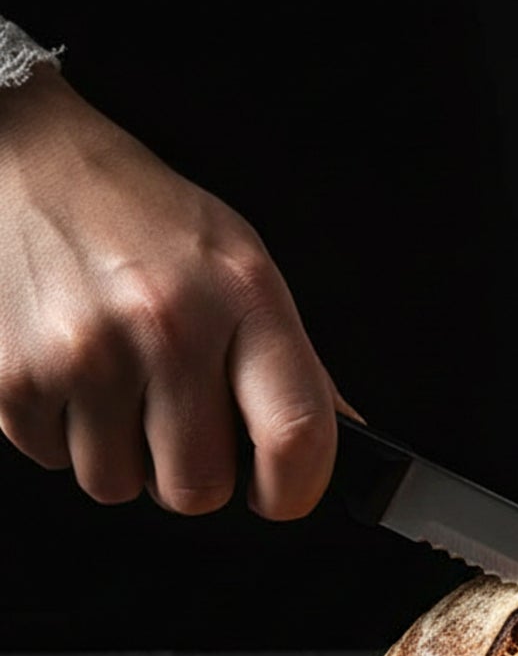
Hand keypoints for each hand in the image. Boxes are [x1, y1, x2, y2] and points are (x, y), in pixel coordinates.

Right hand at [0, 66, 344, 517]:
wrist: (27, 160)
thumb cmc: (147, 222)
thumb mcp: (244, 270)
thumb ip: (295, 363)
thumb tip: (347, 437)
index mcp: (244, 298)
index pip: (295, 435)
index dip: (295, 490)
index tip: (281, 495)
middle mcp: (167, 325)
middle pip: (198, 487)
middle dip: (194, 476)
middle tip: (183, 427)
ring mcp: (84, 352)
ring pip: (121, 486)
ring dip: (124, 459)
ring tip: (121, 389)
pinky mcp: (13, 375)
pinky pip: (56, 461)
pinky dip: (65, 436)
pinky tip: (72, 375)